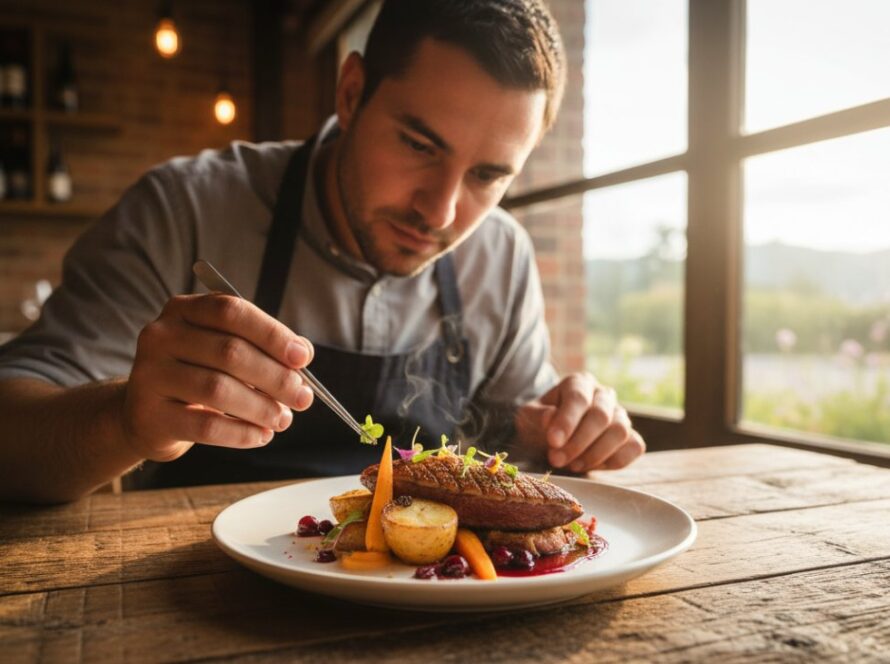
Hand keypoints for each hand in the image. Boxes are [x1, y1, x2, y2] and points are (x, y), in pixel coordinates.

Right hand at [121, 294, 314, 461]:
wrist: (148, 415)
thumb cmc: (198, 375)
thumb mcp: (225, 351)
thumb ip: (262, 346)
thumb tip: (302, 354)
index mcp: (183, 310)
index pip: (231, 311)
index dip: (271, 334)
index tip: (303, 358)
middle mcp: (160, 336)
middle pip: (229, 351)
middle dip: (275, 377)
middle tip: (303, 397)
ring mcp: (149, 375)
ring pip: (218, 389)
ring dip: (261, 407)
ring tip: (283, 419)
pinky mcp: (149, 415)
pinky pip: (206, 426)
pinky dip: (241, 433)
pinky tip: (261, 436)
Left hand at [515, 373, 644, 471]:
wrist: (551, 439)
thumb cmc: (540, 424)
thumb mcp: (528, 417)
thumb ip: (536, 415)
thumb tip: (550, 417)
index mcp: (579, 383)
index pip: (578, 398)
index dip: (567, 421)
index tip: (553, 441)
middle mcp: (603, 395)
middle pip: (601, 416)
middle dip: (578, 442)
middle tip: (557, 459)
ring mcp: (620, 415)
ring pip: (620, 432)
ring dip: (594, 454)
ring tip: (571, 465)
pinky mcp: (630, 437)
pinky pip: (634, 447)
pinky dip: (614, 461)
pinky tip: (590, 465)